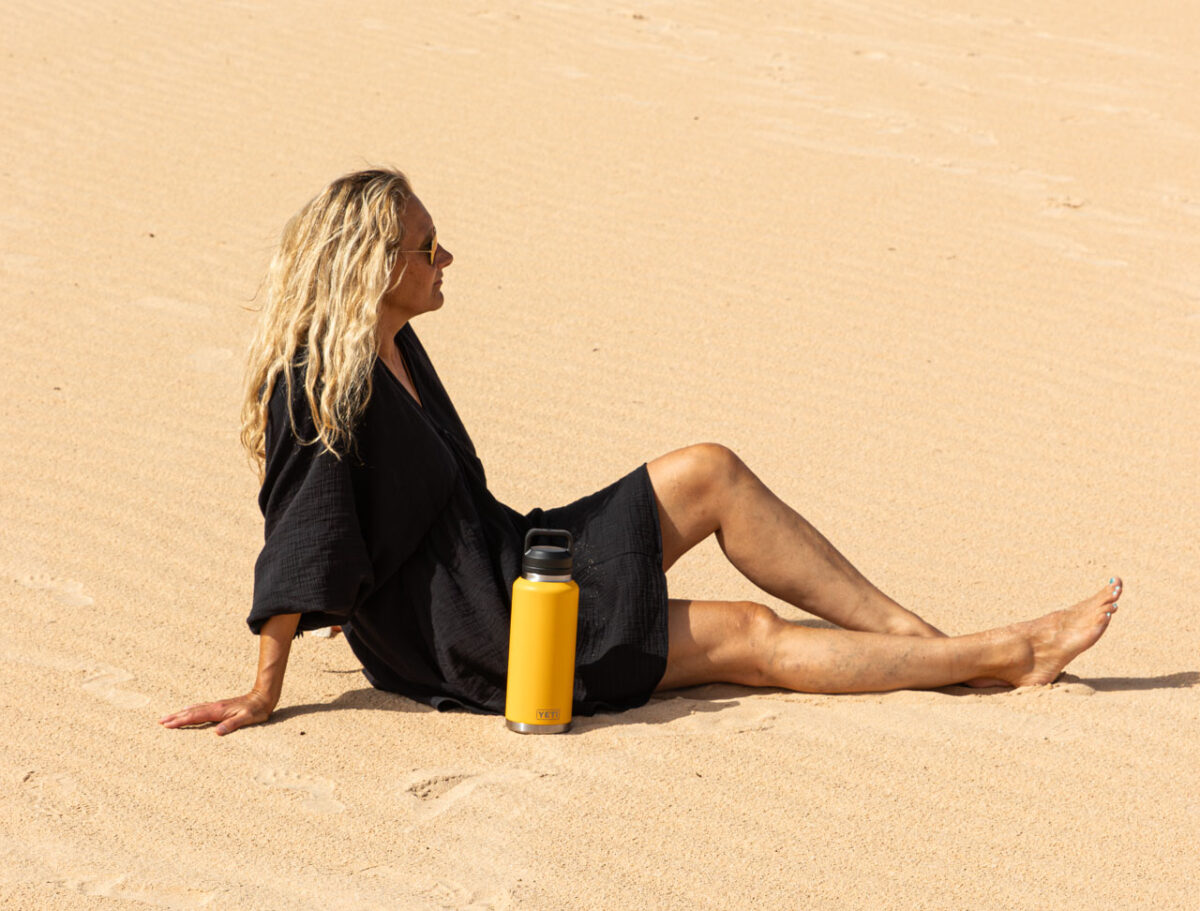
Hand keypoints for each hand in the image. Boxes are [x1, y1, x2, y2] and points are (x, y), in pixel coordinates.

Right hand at [159, 690, 275, 735]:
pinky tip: (187, 710)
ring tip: (168, 717)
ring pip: (194, 709)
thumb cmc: (256, 710)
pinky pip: (200, 708)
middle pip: (190, 712)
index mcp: (218, 711)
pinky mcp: (220, 706)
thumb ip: (232, 724)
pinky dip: (190, 710)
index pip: (194, 716)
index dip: (180, 721)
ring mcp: (216, 706)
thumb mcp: (247, 719)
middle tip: (160, 722)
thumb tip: (217, 733)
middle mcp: (214, 707)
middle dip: (175, 717)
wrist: (263, 697)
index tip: (166, 725)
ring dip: (180, 713)